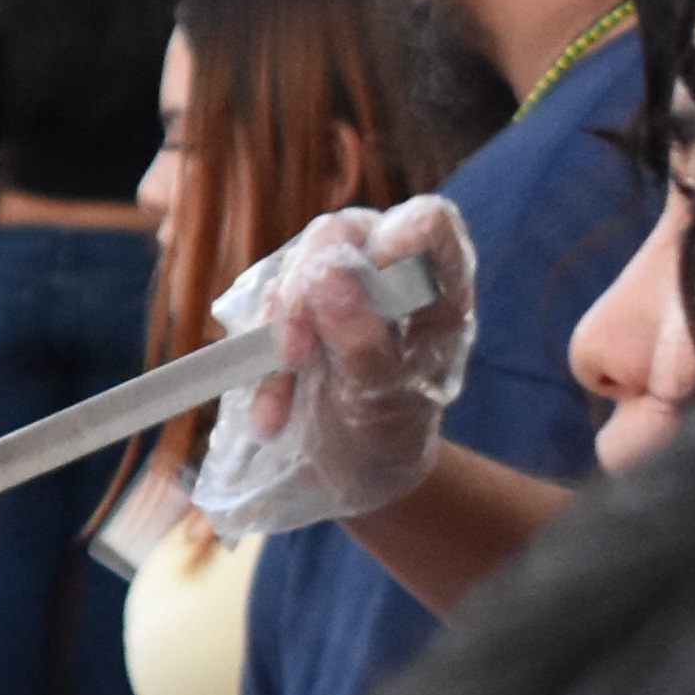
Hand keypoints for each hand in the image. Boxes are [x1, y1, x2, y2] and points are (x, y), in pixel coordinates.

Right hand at [191, 196, 479, 534]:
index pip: (425, 223)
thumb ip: (362, 339)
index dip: (390, 242)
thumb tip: (327, 274)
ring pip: (293, 267)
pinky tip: (269, 411)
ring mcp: (337, 284)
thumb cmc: (387, 433)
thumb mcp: (383, 401)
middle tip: (291, 354)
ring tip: (277, 408)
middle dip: (306, 291)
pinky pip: (262, 308)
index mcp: (438, 286)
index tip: (358, 289)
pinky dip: (255, 360)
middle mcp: (389, 270)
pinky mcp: (295, 307)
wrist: (350, 471)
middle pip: (342, 233)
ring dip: (275, 333)